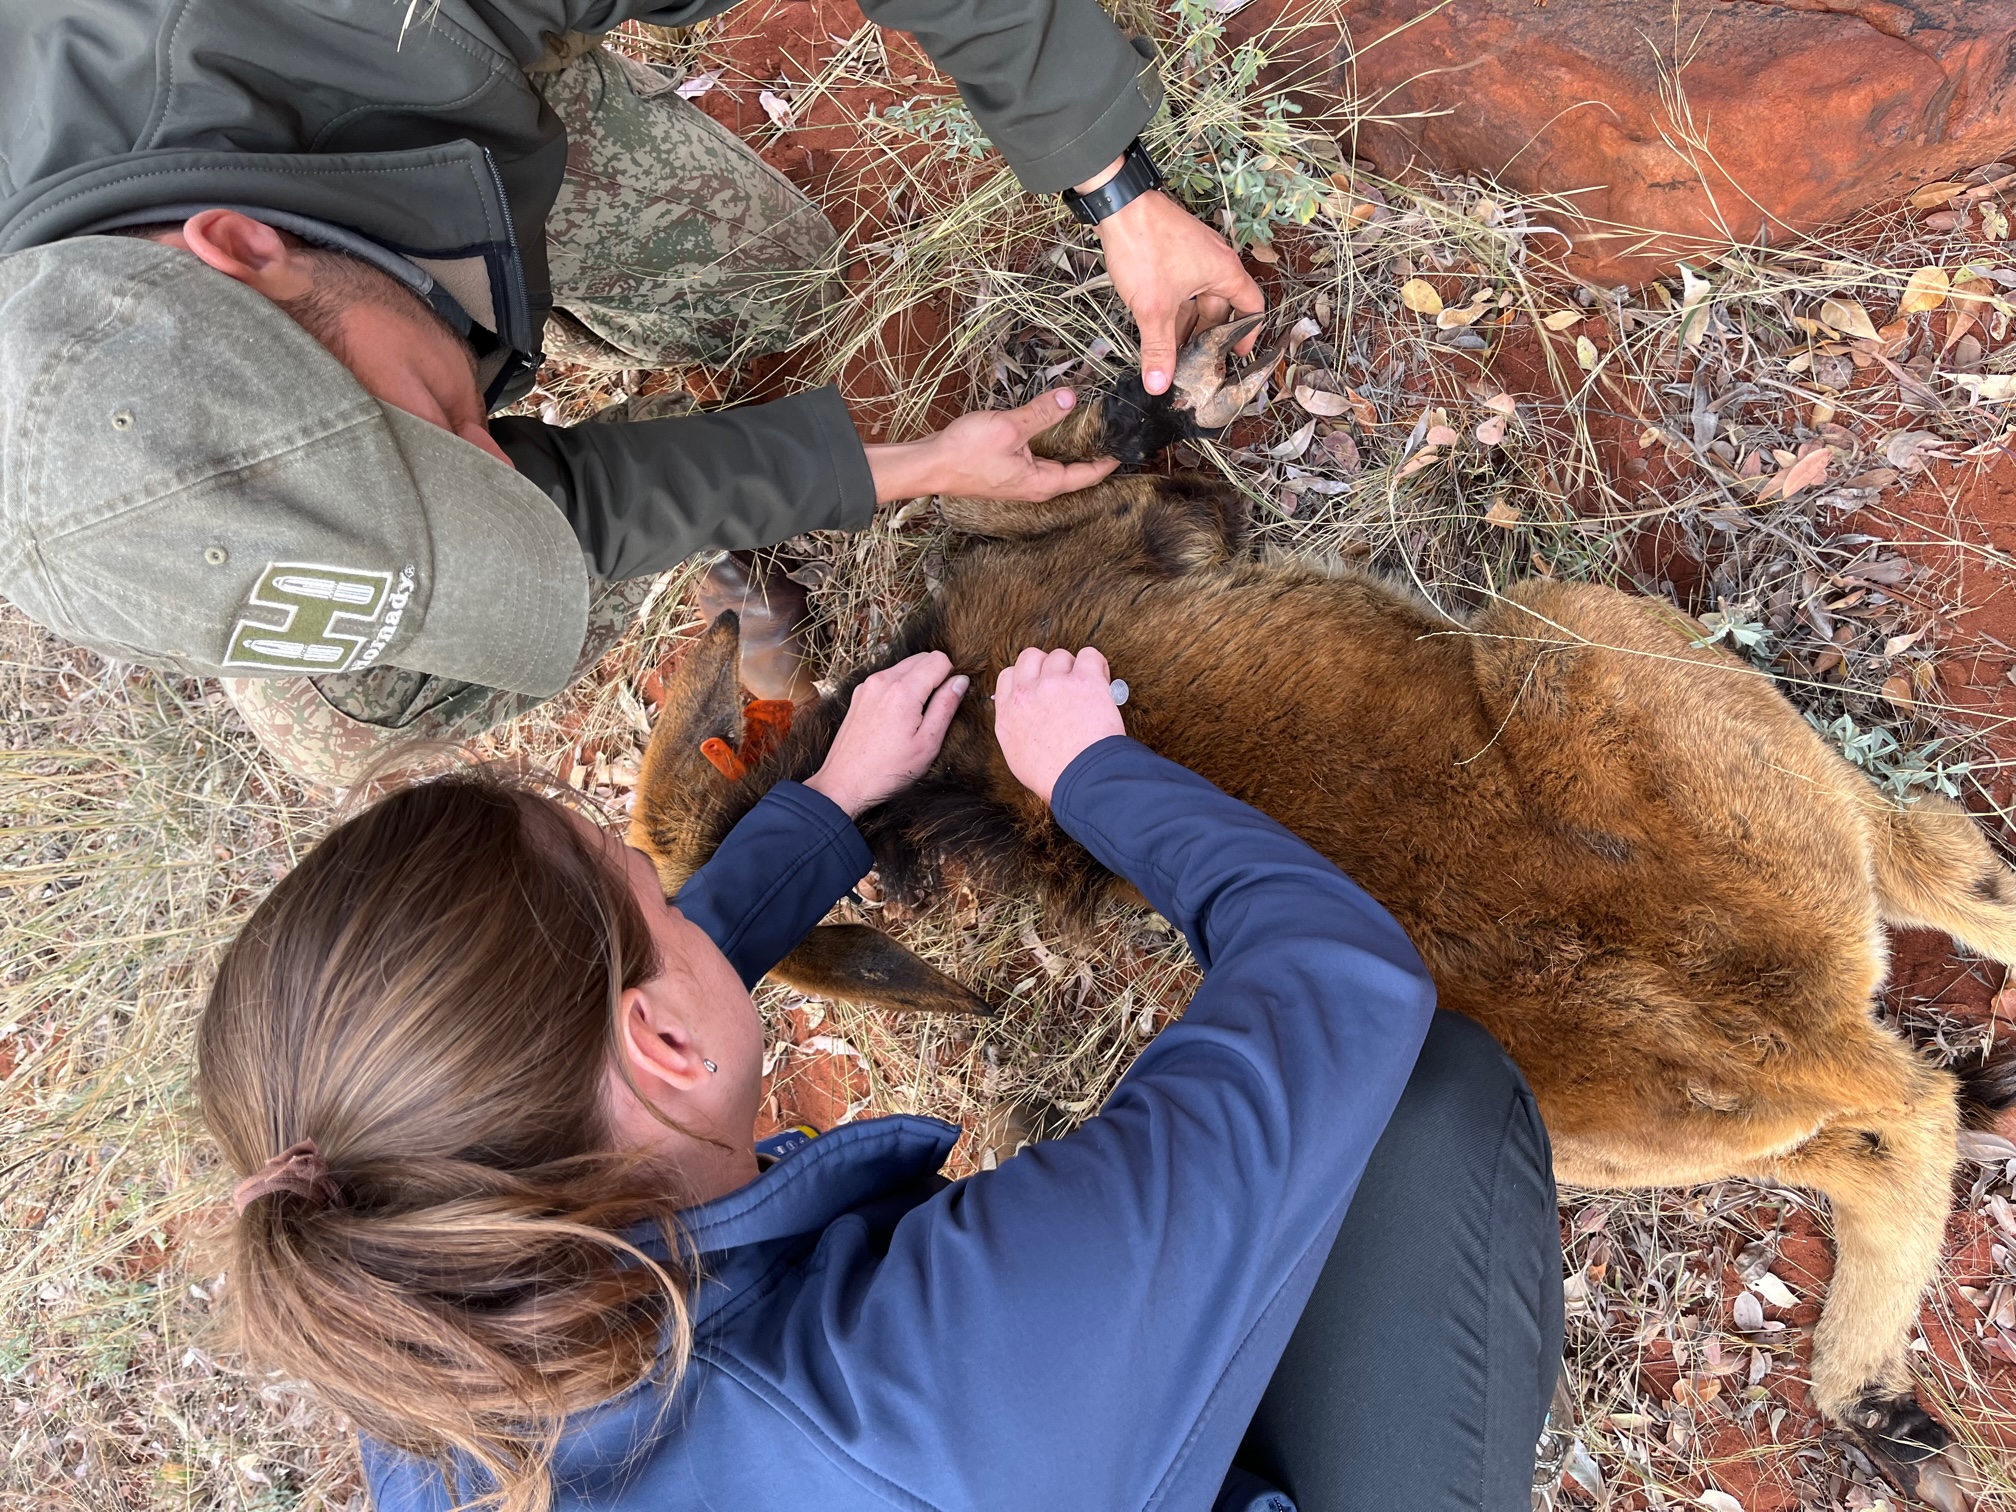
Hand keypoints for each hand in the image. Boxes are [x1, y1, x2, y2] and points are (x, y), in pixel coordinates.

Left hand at [805, 651, 967, 815]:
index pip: (939, 660)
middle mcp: (883, 680)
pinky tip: (896, 717)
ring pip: (905, 666)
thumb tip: (961, 681)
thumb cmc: (888, 770)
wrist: (844, 783)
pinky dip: (899, 688)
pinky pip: (888, 678)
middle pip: (922, 658)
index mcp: (903, 690)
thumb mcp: (927, 743)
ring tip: (913, 716)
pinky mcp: (859, 694)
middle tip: (932, 710)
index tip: (947, 701)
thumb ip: (946, 706)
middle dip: (935, 677)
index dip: (950, 678)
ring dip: (917, 682)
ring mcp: (868, 685)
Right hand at [864, 390, 1119, 503]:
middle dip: (1091, 453)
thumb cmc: (967, 453)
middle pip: (1072, 472)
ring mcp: (1019, 481)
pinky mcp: (1006, 471)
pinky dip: (1048, 444)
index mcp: (1042, 483)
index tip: (1126, 447)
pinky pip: (1036, 458)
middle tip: (1110, 431)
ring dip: (1069, 447)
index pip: (1085, 476)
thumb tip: (1071, 398)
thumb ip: (1041, 413)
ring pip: (1053, 464)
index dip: (1107, 462)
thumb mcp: (1009, 428)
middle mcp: (1034, 487)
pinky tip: (1049, 426)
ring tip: (1086, 425)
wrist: (930, 465)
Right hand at [991, 646, 1125, 804]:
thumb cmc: (1055, 778)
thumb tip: (1026, 723)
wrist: (1081, 779)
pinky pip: (1089, 655)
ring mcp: (1054, 683)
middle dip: (1046, 666)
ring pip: (1060, 655)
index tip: (1039, 686)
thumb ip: (1017, 731)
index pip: (1008, 676)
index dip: (1026, 677)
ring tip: (1086, 686)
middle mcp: (1027, 693)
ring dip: (1073, 667)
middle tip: (1062, 683)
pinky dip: (1097, 665)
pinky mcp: (1084, 680)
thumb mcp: (1018, 757)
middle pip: (1030, 657)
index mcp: (1008, 714)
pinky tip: (1102, 680)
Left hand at [1089, 187, 1265, 395]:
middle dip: (1207, 337)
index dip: (1248, 334)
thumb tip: (1160, 384)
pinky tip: (1158, 327)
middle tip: (1195, 364)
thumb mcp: (1153, 307)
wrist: (1118, 204)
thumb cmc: (1145, 247)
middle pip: (1221, 308)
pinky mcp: (1173, 252)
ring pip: (1197, 299)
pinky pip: (1182, 287)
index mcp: (1224, 272)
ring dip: (1187, 324)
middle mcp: (1215, 262)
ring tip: (1173, 352)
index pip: (1251, 306)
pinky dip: (1174, 308)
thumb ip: (1158, 347)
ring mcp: (1194, 256)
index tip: (1237, 355)